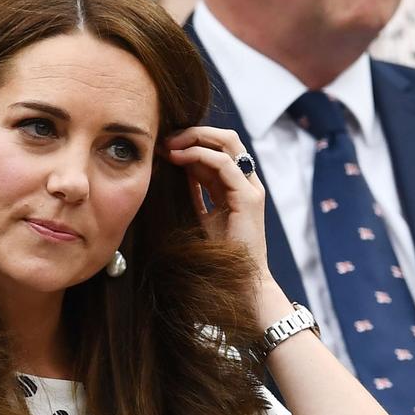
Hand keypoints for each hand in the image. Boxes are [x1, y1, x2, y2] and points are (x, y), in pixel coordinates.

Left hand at [163, 127, 268, 270]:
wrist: (239, 282)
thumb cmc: (220, 254)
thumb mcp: (203, 214)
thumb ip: (197, 190)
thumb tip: (178, 164)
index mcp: (237, 186)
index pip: (218, 148)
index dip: (192, 141)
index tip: (165, 145)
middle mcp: (247, 182)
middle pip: (225, 138)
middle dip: (194, 132)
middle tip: (166, 139)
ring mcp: (250, 188)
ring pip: (227, 143)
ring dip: (194, 138)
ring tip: (169, 145)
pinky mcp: (248, 198)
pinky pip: (224, 164)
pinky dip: (199, 155)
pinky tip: (178, 158)